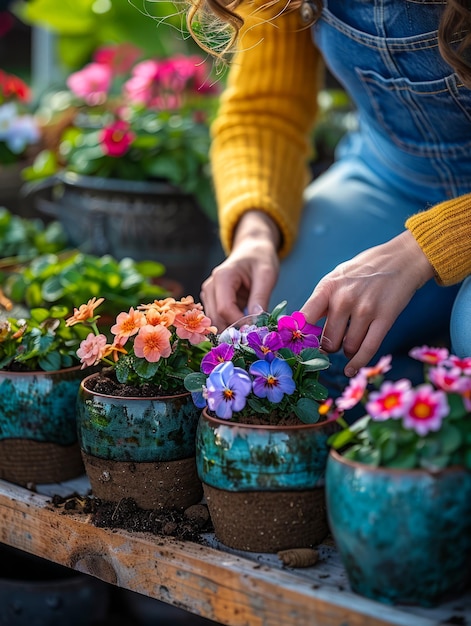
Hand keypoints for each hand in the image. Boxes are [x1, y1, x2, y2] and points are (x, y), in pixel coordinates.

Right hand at [201, 211, 279, 329]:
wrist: (252, 249)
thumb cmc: (260, 259)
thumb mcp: (267, 274)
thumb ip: (261, 297)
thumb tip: (257, 321)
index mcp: (222, 277)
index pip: (224, 309)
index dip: (239, 323)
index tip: (256, 330)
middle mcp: (210, 286)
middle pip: (216, 318)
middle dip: (234, 329)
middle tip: (254, 334)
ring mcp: (208, 294)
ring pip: (215, 322)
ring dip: (231, 329)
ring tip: (250, 329)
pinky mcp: (211, 301)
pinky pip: (218, 319)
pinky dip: (230, 325)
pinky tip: (244, 324)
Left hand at [301, 231, 434, 376]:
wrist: (400, 259)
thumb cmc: (363, 271)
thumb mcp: (336, 278)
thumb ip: (320, 302)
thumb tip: (301, 329)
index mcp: (327, 287)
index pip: (304, 318)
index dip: (299, 337)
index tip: (298, 347)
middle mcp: (344, 299)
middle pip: (328, 340)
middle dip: (329, 347)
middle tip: (333, 344)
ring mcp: (365, 309)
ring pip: (348, 347)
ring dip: (347, 351)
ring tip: (349, 343)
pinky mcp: (385, 318)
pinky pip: (368, 349)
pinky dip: (358, 364)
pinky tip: (351, 370)